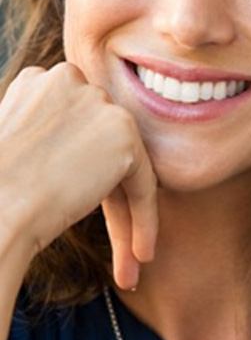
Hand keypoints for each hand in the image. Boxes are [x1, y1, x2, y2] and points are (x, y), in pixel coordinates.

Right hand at [0, 62, 158, 289]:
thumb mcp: (16, 144)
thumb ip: (49, 135)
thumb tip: (76, 156)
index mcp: (41, 81)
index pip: (76, 127)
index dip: (79, 171)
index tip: (76, 205)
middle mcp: (71, 80)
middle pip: (100, 145)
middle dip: (104, 193)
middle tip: (112, 241)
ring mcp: (99, 103)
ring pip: (123, 165)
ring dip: (126, 215)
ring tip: (129, 259)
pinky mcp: (123, 132)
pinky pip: (144, 182)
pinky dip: (145, 219)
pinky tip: (141, 254)